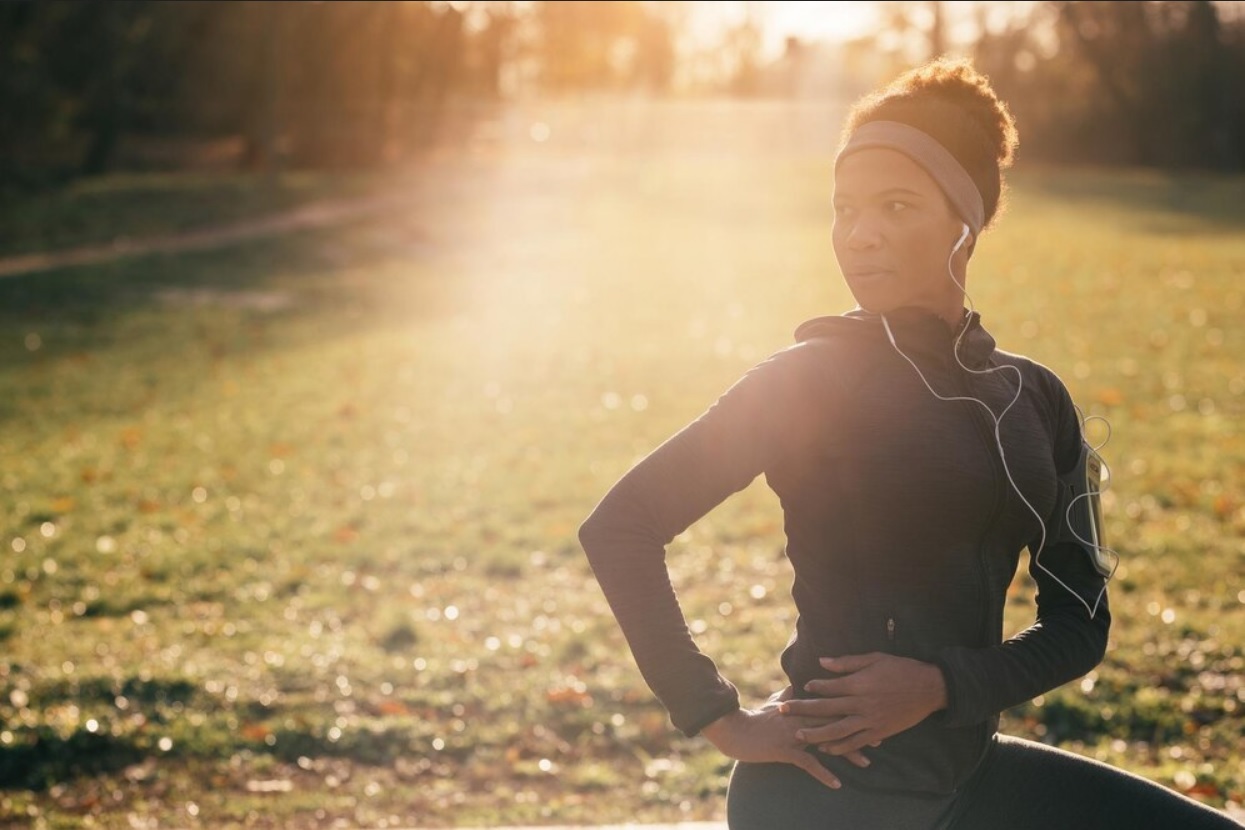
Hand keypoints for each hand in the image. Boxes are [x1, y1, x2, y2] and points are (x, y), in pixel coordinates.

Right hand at [700, 686, 870, 790]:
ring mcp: (794, 734)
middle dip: (858, 730)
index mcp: (802, 706)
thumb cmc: (757, 717)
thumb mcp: (776, 702)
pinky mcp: (786, 750)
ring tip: (866, 763)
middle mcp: (801, 718)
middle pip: (835, 722)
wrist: (736, 730)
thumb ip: (792, 695)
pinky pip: (809, 764)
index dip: (852, 710)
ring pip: (827, 742)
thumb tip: (799, 686)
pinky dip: (823, 774)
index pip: (832, 706)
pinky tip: (837, 783)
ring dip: (848, 753)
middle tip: (879, 738)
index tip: (871, 713)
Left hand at [778, 653, 947, 756]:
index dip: (814, 687)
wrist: (929, 688)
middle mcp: (862, 704)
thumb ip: (848, 663)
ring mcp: (870, 720)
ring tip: (798, 735)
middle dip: (802, 710)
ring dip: (816, 734)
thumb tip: (823, 662)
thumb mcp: (875, 659)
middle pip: (826, 709)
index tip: (802, 687)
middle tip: (782, 710)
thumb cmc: (901, 669)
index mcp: (860, 684)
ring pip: (837, 731)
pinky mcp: (879, 733)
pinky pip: (855, 742)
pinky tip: (825, 749)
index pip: (830, 687)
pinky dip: (839, 747)